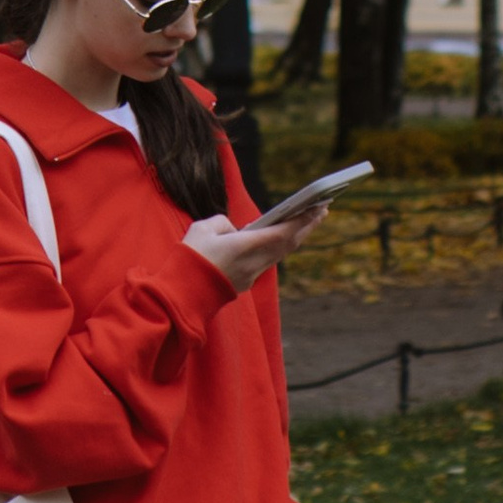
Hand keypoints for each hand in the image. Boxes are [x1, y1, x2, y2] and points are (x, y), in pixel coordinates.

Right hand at [184, 199, 334, 290]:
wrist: (180, 295)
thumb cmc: (189, 259)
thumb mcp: (202, 229)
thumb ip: (223, 223)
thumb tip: (235, 231)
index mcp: (245, 247)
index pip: (283, 232)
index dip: (302, 220)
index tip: (318, 207)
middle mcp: (254, 263)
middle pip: (288, 244)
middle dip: (307, 226)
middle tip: (322, 209)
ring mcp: (251, 275)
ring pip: (280, 254)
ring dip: (295, 237)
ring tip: (307, 221)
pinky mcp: (244, 283)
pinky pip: (268, 262)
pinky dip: (278, 248)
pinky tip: (281, 238)